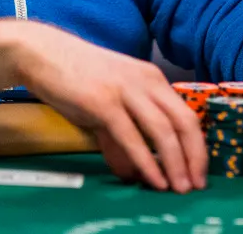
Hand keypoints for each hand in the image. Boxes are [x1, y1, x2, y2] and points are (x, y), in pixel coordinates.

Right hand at [15, 23, 205, 193]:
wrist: (43, 54)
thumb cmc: (76, 76)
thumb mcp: (110, 100)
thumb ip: (124, 132)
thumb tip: (133, 169)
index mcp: (152, 78)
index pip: (186, 115)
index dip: (197, 146)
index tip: (199, 172)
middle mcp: (146, 81)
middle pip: (183, 122)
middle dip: (194, 157)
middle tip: (196, 185)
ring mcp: (125, 90)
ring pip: (162, 131)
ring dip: (175, 163)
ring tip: (179, 188)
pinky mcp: (104, 102)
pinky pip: (132, 137)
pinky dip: (146, 161)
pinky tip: (154, 179)